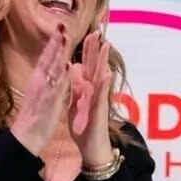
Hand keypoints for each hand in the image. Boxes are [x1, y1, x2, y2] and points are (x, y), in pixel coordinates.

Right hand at [10, 25, 68, 157]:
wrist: (26, 135)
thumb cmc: (35, 117)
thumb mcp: (42, 95)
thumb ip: (50, 82)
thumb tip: (59, 69)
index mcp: (38, 80)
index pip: (47, 57)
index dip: (54, 43)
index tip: (61, 27)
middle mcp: (39, 81)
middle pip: (49, 58)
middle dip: (56, 41)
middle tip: (63, 24)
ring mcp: (43, 90)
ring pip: (52, 67)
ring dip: (59, 52)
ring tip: (65, 37)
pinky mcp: (48, 102)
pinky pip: (56, 87)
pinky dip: (61, 75)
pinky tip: (66, 65)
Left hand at [69, 28, 113, 168]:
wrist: (91, 148)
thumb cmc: (84, 128)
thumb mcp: (76, 103)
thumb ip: (76, 86)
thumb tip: (74, 67)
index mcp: (87, 89)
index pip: (86, 65)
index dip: (87, 50)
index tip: (87, 34)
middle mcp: (95, 92)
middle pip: (95, 67)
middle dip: (96, 50)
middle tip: (97, 32)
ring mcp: (98, 101)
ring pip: (101, 77)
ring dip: (103, 62)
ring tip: (106, 46)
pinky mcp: (99, 111)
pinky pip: (102, 96)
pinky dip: (104, 85)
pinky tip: (106, 73)